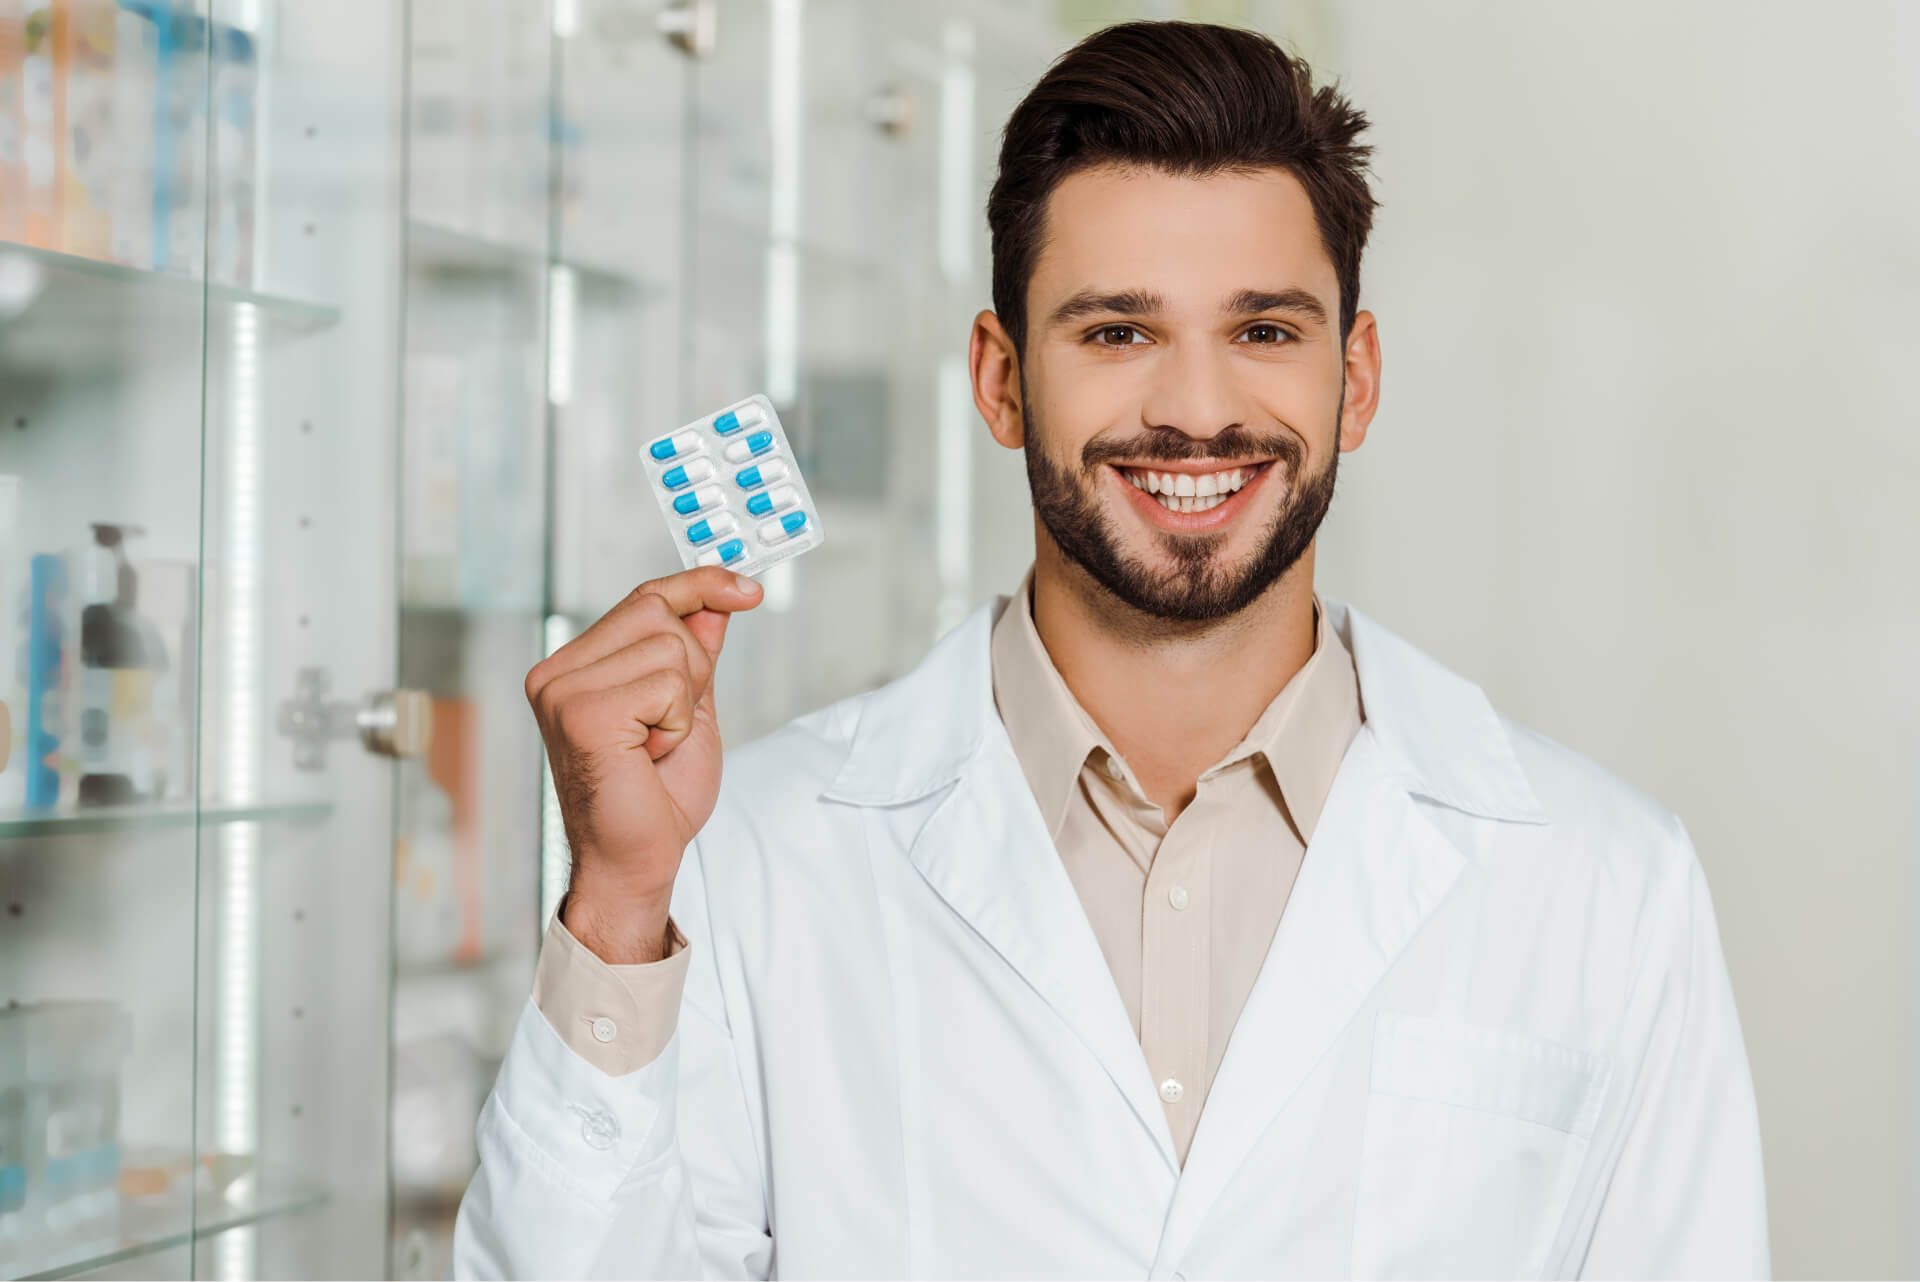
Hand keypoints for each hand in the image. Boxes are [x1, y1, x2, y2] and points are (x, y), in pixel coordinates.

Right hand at [524, 566, 762, 961]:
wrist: (639, 860)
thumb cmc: (657, 795)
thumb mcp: (689, 707)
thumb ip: (695, 652)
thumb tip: (718, 596)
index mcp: (574, 665)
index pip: (643, 597)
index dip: (700, 584)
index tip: (748, 589)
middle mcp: (556, 671)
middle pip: (659, 612)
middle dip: (691, 669)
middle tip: (669, 726)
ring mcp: (561, 690)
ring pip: (669, 648)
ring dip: (683, 703)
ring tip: (654, 745)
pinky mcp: (580, 714)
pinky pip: (665, 684)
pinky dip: (675, 723)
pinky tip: (648, 755)